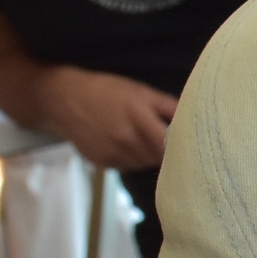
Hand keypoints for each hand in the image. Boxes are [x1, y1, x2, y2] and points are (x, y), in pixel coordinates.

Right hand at [34, 65, 176, 170]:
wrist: (63, 100)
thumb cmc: (105, 91)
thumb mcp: (140, 91)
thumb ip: (168, 106)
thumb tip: (193, 118)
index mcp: (138, 117)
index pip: (168, 145)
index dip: (179, 146)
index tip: (186, 143)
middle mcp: (125, 139)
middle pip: (158, 157)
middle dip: (165, 150)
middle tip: (165, 140)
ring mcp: (112, 153)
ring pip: (144, 164)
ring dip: (149, 155)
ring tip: (143, 138)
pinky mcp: (103, 163)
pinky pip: (128, 166)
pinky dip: (133, 159)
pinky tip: (127, 144)